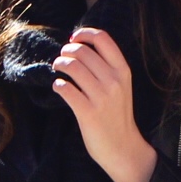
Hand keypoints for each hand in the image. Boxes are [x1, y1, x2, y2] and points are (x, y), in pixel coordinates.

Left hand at [51, 27, 157, 181]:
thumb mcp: (121, 86)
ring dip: (59, 64)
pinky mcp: (88, 112)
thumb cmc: (117, 115)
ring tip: (57, 69)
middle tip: (62, 58)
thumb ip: (107, 67)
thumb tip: (80, 47)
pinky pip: (65, 89)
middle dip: (67, 51)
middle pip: (83, 51)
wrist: (122, 147)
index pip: (103, 39)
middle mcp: (114, 81)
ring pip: (72, 67)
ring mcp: (101, 97)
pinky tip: (59, 88)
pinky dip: (58, 85)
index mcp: (123, 71)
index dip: (84, 33)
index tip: (73, 38)